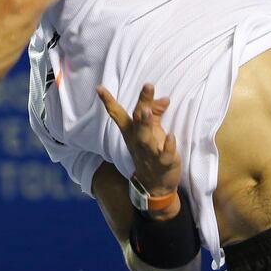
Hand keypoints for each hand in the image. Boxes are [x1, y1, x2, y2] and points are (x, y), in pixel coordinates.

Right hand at [96, 83, 182, 216]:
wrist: (155, 185)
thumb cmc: (151, 153)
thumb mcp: (152, 131)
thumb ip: (156, 113)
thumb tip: (164, 98)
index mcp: (131, 131)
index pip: (118, 114)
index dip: (108, 101)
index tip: (99, 88)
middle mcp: (137, 140)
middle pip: (137, 120)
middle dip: (142, 103)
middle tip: (147, 86)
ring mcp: (149, 152)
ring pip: (145, 138)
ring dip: (147, 124)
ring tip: (148, 111)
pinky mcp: (163, 163)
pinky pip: (164, 154)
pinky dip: (167, 146)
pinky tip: (171, 136)